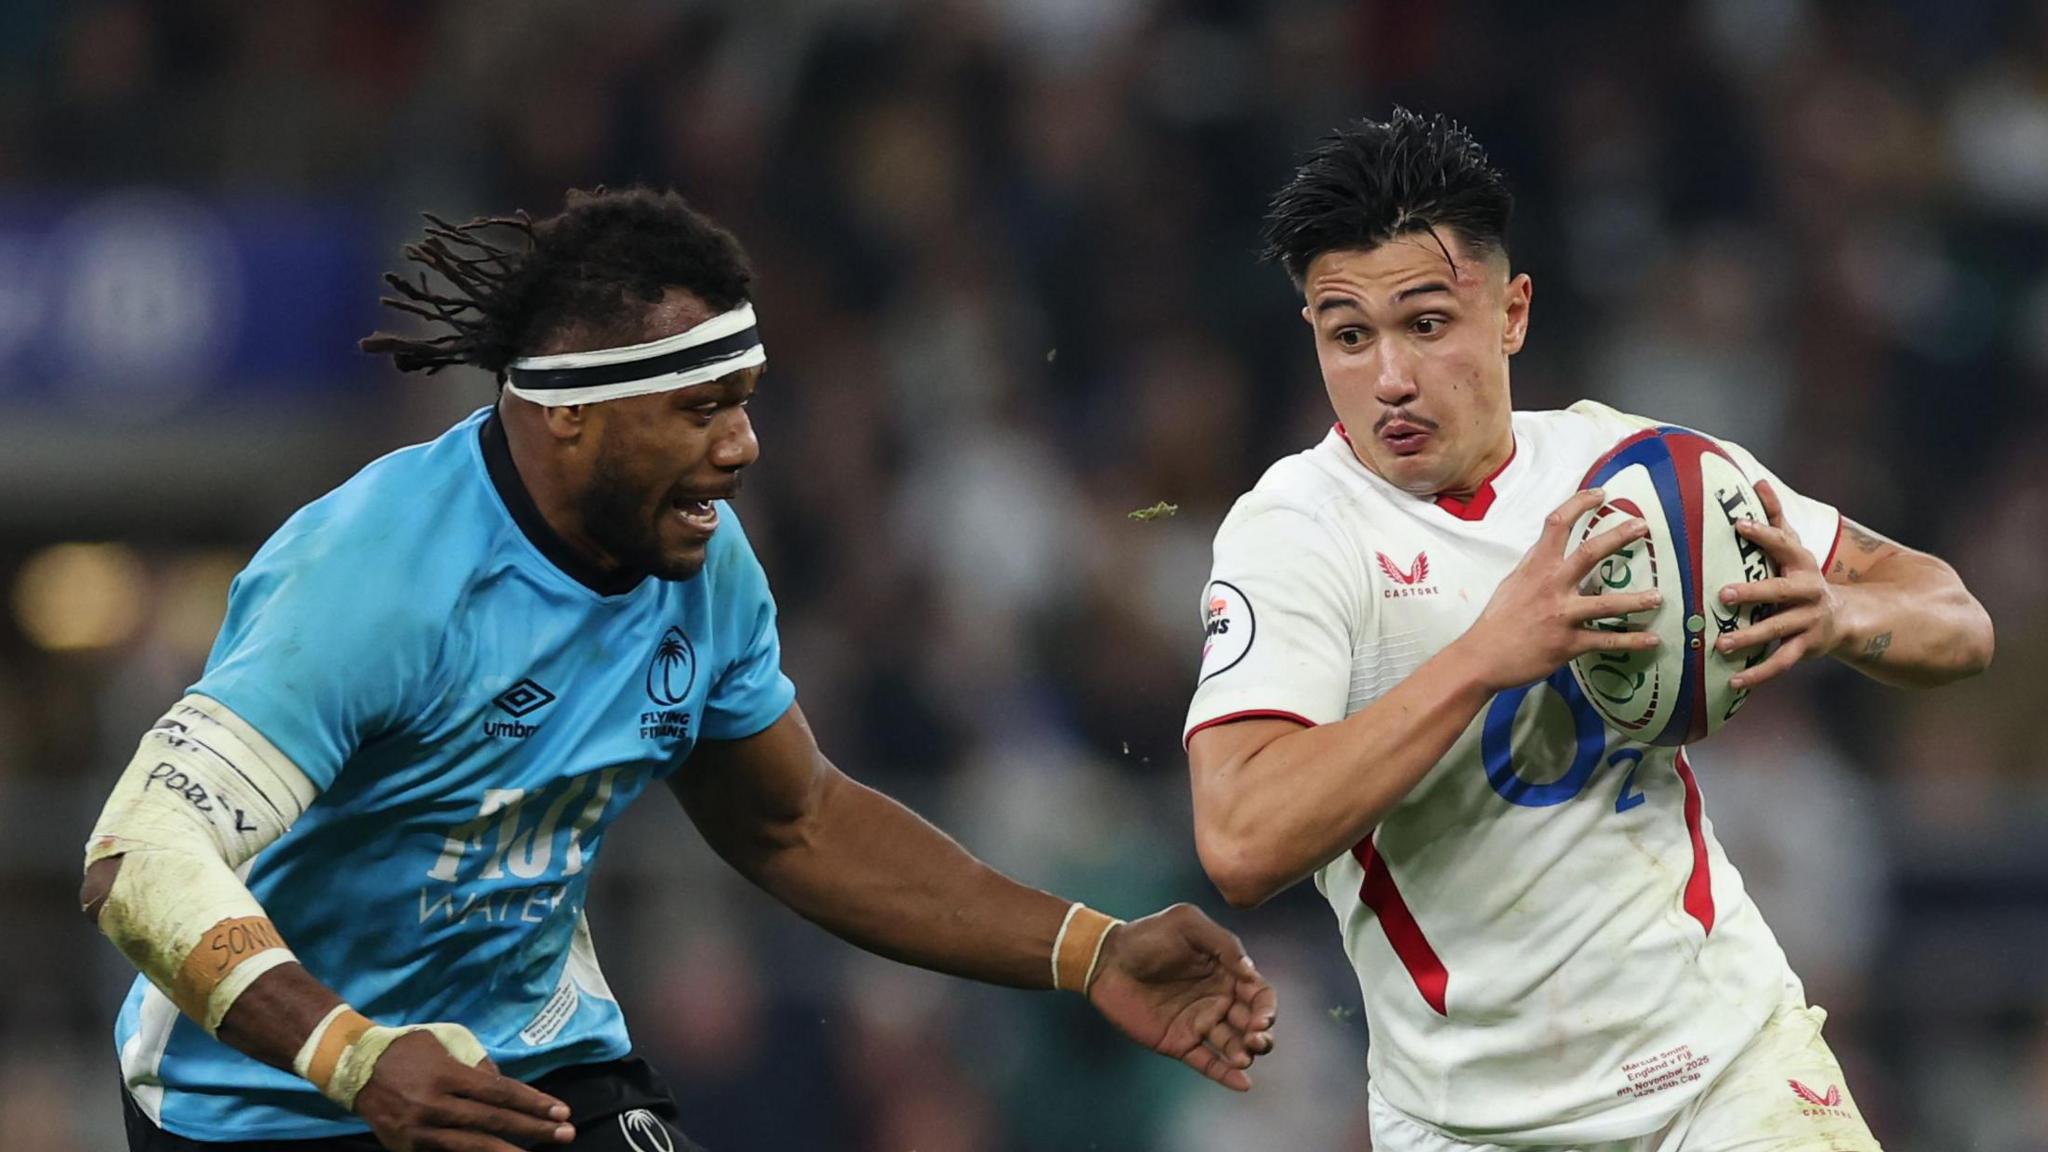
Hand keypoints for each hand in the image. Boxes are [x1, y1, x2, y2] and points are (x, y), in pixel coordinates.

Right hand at [353, 1031, 575, 1151]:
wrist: (353, 1067)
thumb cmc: (407, 1050)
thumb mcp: (445, 1043)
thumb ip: (475, 1064)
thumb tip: (503, 1088)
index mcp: (446, 1075)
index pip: (499, 1092)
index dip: (532, 1103)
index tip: (560, 1111)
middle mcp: (434, 1105)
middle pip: (492, 1121)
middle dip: (532, 1129)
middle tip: (566, 1134)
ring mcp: (419, 1131)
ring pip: (471, 1146)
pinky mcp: (406, 1148)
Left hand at [1086, 903, 1277, 1091]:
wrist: (1105, 960)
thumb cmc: (1146, 936)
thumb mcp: (1186, 923)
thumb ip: (1223, 943)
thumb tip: (1251, 973)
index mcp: (1225, 972)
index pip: (1259, 994)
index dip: (1266, 1007)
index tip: (1262, 1018)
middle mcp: (1217, 999)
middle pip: (1252, 1023)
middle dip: (1260, 1034)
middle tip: (1255, 1038)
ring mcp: (1199, 1023)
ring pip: (1233, 1045)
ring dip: (1245, 1054)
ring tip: (1243, 1056)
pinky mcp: (1180, 1042)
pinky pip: (1208, 1062)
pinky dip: (1226, 1075)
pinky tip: (1243, 1083)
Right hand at [1460, 488, 1663, 691]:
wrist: (1483, 657)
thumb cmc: (1498, 620)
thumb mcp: (1513, 583)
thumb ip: (1535, 567)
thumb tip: (1549, 549)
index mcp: (1537, 567)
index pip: (1557, 524)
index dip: (1579, 504)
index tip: (1600, 494)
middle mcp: (1552, 586)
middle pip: (1589, 553)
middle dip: (1618, 536)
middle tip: (1642, 526)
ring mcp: (1562, 615)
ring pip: (1606, 603)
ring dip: (1636, 600)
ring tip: (1659, 596)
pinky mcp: (1568, 643)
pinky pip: (1606, 641)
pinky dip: (1631, 641)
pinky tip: (1652, 639)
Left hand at [1715, 480, 1841, 691]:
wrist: (1844, 618)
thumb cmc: (1802, 577)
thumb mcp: (1793, 548)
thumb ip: (1775, 518)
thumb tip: (1758, 480)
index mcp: (1800, 563)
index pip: (1782, 544)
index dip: (1763, 533)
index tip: (1738, 523)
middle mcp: (1807, 591)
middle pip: (1780, 591)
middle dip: (1753, 593)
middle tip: (1721, 594)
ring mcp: (1808, 621)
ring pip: (1778, 630)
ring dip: (1750, 638)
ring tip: (1720, 645)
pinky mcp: (1805, 647)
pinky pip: (1780, 662)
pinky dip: (1758, 673)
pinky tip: (1732, 682)